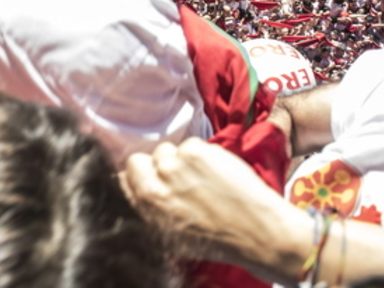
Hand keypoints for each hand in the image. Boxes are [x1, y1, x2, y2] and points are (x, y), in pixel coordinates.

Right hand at [125, 139, 309, 271]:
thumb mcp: (168, 233)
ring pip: (169, 149)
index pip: (126, 172)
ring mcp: (178, 162)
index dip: (140, 175)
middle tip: (179, 179)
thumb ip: (147, 207)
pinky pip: (192, 144)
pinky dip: (203, 155)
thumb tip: (132, 186)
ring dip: (181, 159)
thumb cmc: (216, 240)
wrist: (257, 232)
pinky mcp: (199, 150)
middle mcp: (158, 180)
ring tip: (202, 178)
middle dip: (158, 166)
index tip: (151, 179)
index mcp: (147, 202)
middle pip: (143, 158)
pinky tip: (216, 173)